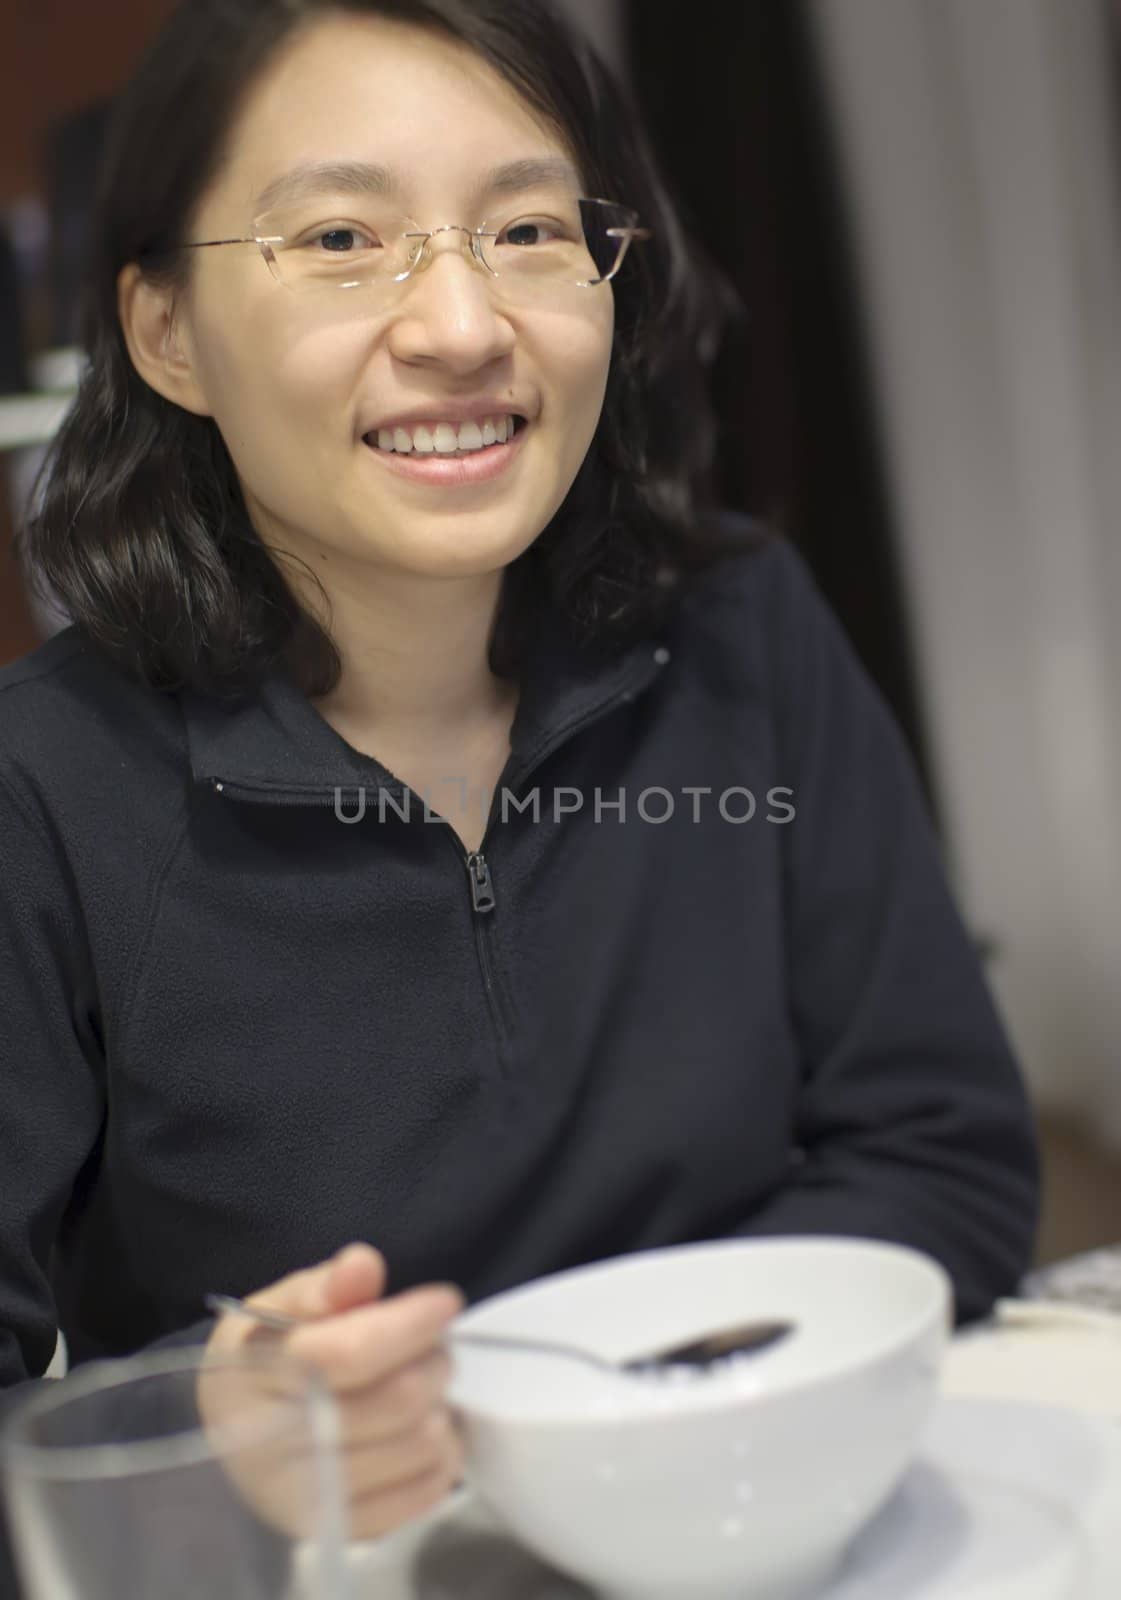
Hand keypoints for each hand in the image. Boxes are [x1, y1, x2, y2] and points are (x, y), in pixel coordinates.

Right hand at [202, 1242, 465, 1538]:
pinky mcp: (338, 1530)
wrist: (233, 1434)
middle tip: (433, 1346)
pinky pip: (422, 1497)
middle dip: (433, 1362)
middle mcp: (275, 1447)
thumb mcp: (279, 1307)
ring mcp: (308, 1498)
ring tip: (425, 1387)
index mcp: (256, 1377)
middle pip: (396, 1403)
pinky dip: (442, 1458)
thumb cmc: (265, 1357)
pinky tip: (424, 1430)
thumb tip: (362, 1266)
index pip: (348, 1354)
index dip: (408, 1325)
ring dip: (441, 1408)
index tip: (445, 1302)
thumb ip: (324, 1286)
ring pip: (418, 1448)